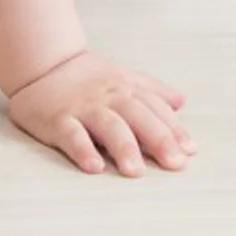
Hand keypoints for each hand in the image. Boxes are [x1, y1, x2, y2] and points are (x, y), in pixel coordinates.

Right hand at [7, 50, 194, 176]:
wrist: (45, 62)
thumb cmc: (89, 76)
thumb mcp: (125, 76)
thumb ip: (153, 90)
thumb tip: (182, 102)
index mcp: (128, 89)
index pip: (156, 111)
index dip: (174, 130)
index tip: (190, 150)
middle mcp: (110, 97)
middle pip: (139, 118)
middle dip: (159, 140)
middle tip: (176, 164)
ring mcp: (84, 108)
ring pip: (109, 127)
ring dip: (124, 148)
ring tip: (137, 172)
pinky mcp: (57, 119)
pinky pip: (71, 135)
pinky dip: (82, 150)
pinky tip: (94, 167)